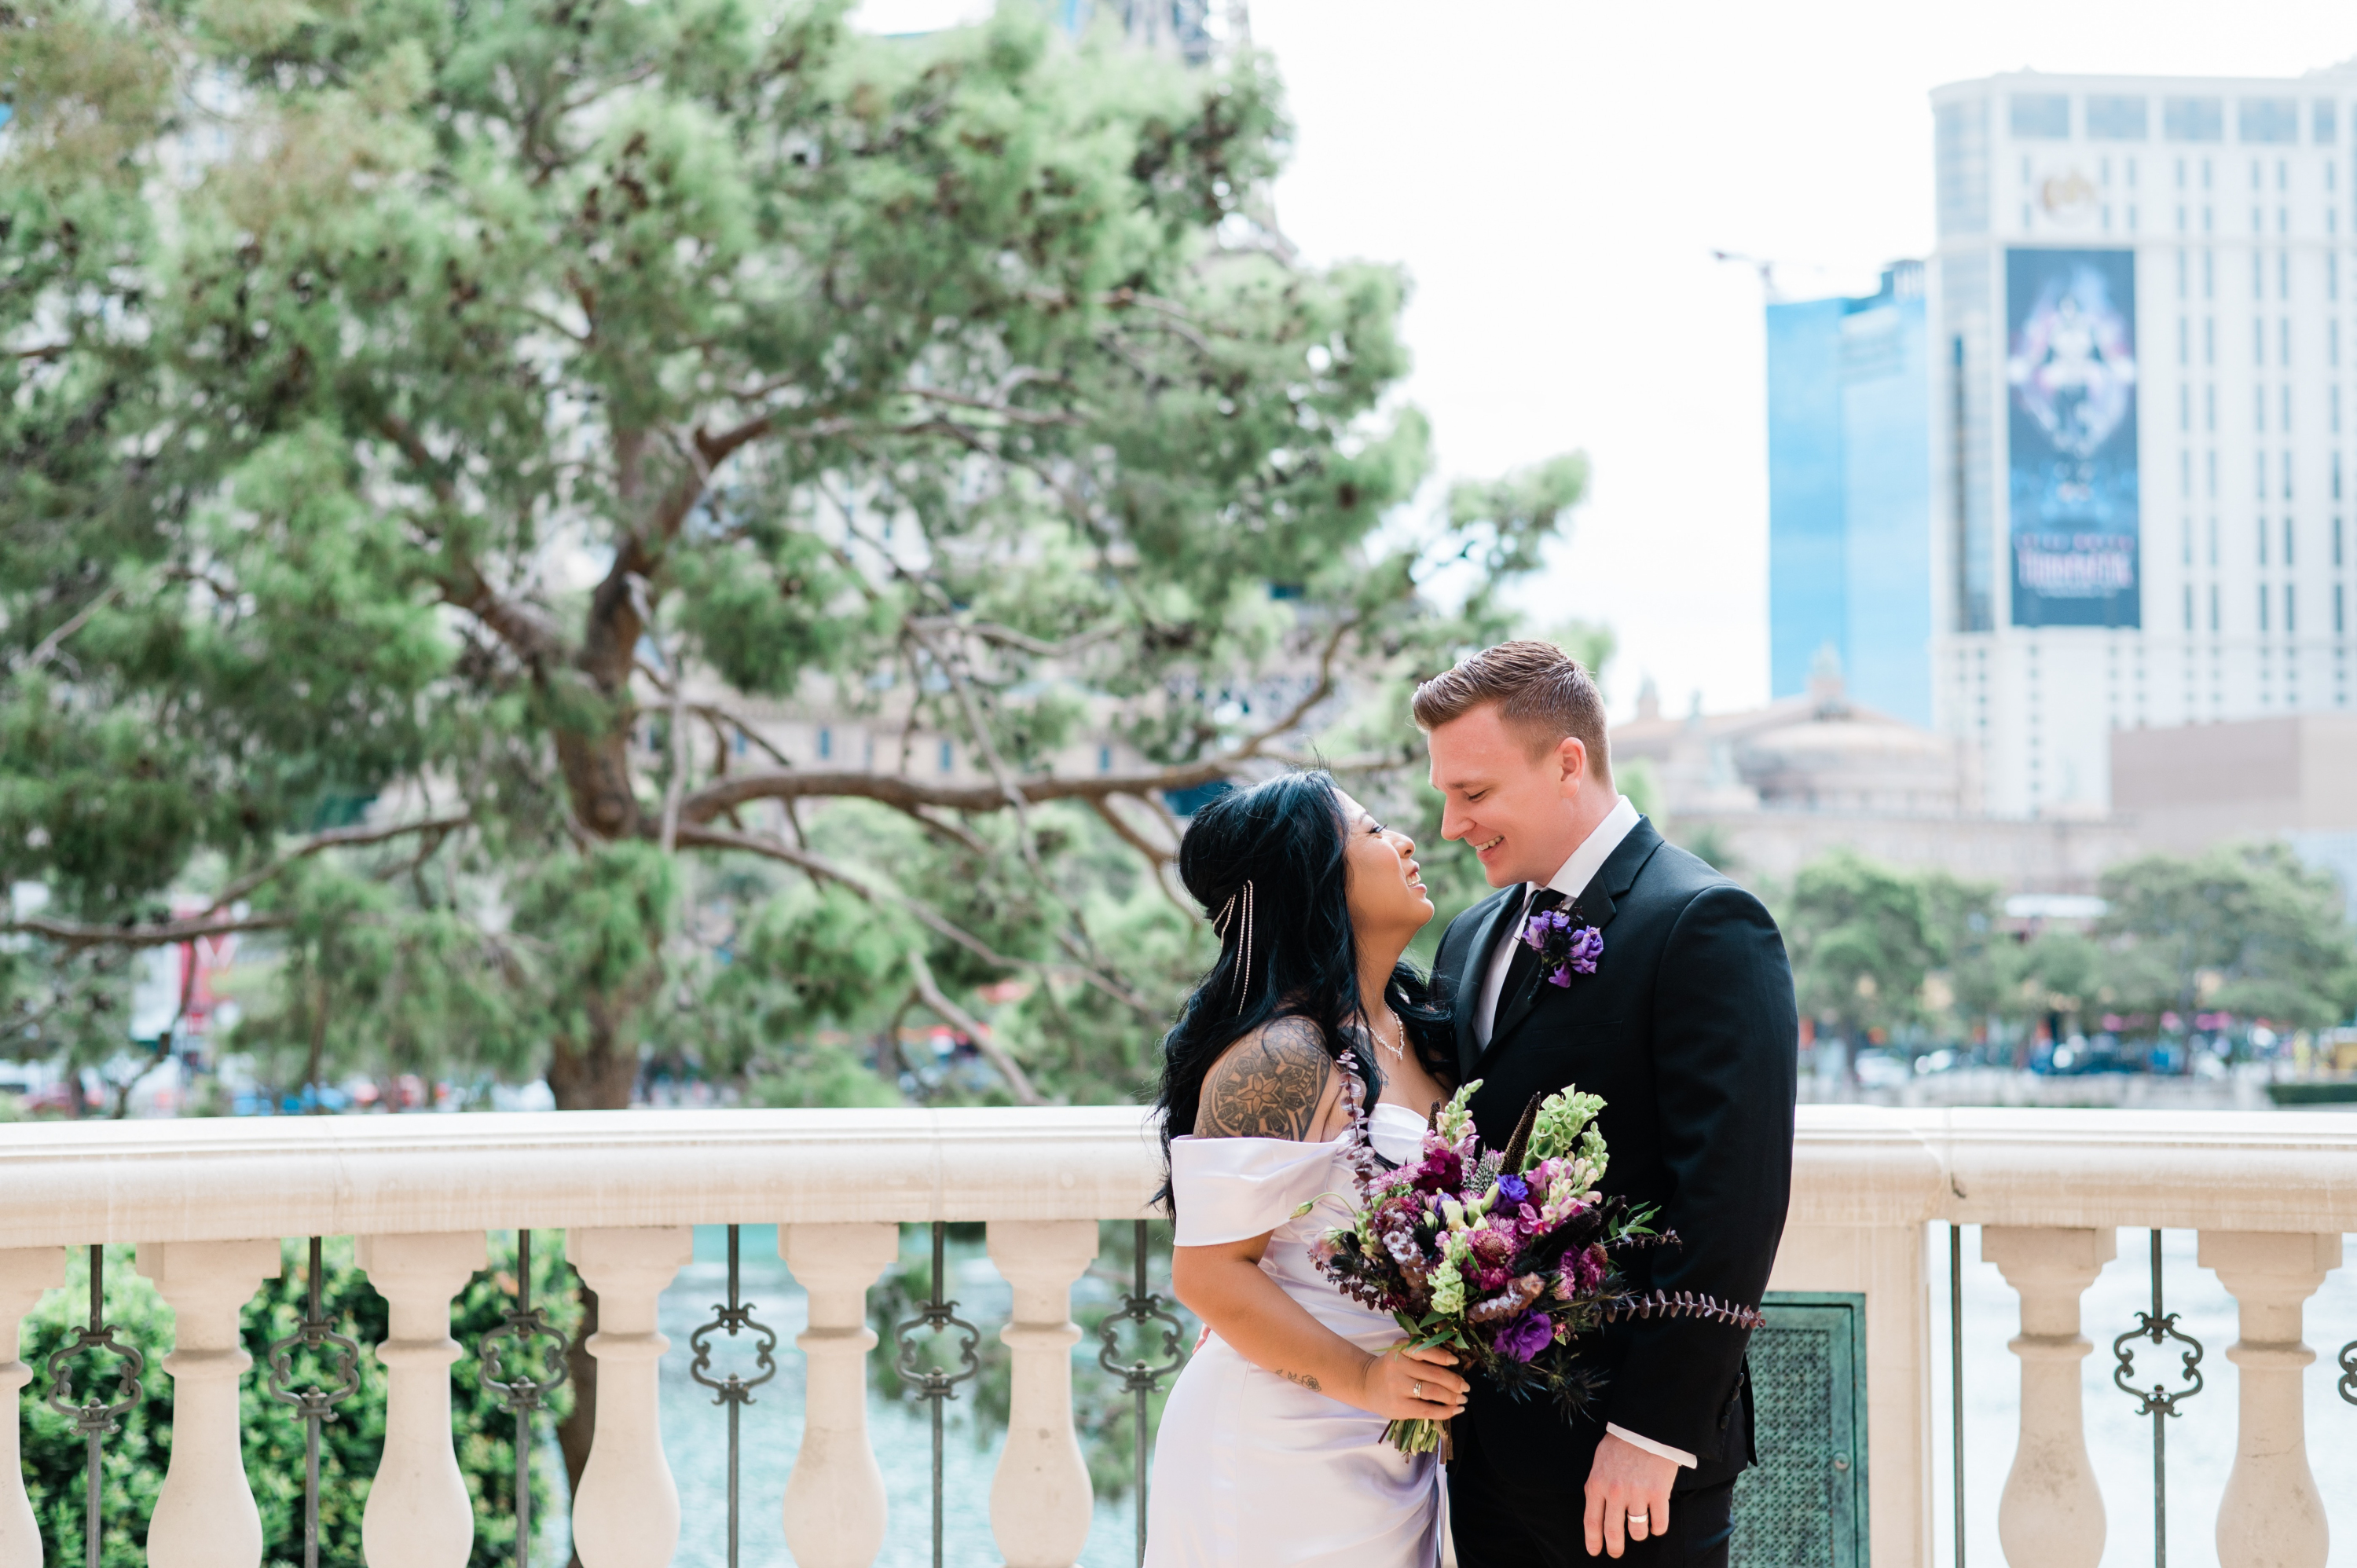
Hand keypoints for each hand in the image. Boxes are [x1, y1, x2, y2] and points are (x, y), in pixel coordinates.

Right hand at [1354, 1341, 1468, 1421]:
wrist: (1366, 1385)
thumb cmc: (1392, 1368)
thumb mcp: (1401, 1353)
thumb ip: (1422, 1354)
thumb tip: (1454, 1365)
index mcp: (1400, 1349)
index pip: (1425, 1351)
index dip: (1442, 1356)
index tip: (1456, 1362)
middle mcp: (1397, 1367)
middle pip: (1433, 1374)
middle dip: (1454, 1381)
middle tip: (1466, 1387)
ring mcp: (1397, 1388)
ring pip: (1432, 1392)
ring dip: (1452, 1397)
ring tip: (1462, 1399)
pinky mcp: (1399, 1408)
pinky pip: (1427, 1411)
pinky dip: (1445, 1411)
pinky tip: (1455, 1410)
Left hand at [1583, 1432, 1675, 1557]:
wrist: (1646, 1427)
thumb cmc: (1621, 1444)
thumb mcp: (1599, 1463)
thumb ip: (1596, 1486)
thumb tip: (1595, 1509)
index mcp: (1597, 1484)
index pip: (1591, 1521)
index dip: (1593, 1541)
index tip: (1595, 1551)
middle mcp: (1615, 1492)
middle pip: (1613, 1532)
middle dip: (1615, 1548)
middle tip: (1616, 1552)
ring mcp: (1637, 1494)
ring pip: (1637, 1532)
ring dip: (1639, 1535)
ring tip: (1640, 1529)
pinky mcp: (1658, 1493)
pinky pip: (1659, 1524)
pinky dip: (1657, 1529)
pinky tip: (1656, 1524)